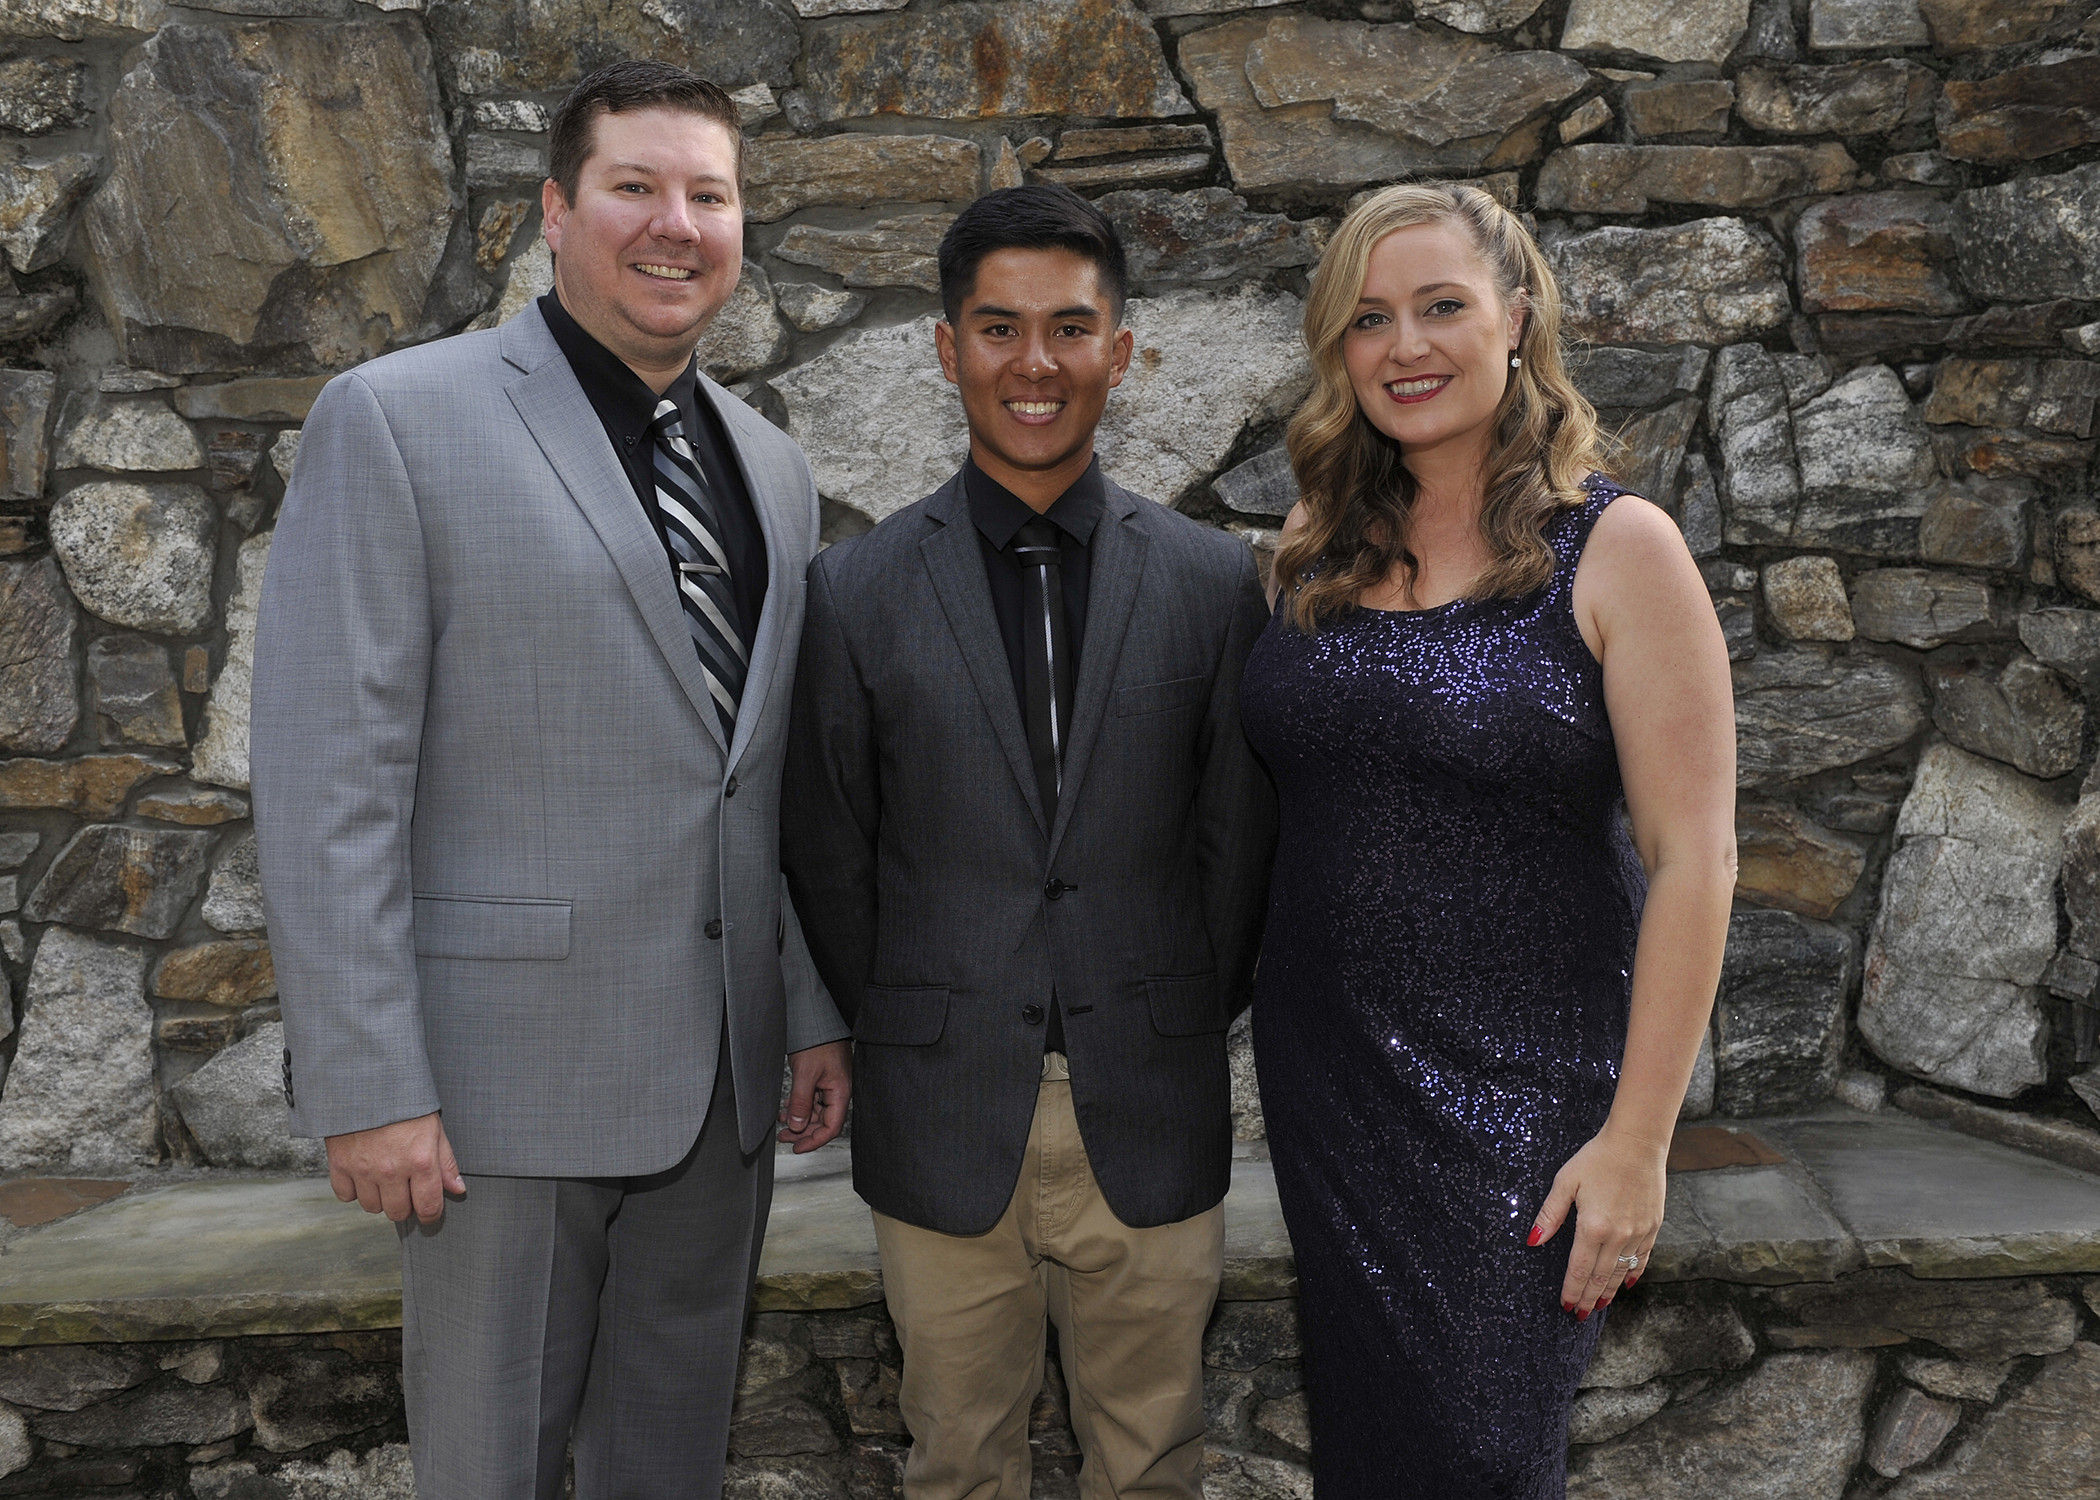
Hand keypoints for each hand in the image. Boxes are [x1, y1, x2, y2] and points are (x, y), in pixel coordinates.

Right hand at [325, 1112, 464, 1225]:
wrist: (367, 1081)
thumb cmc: (403, 1103)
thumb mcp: (434, 1128)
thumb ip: (445, 1162)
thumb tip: (457, 1189)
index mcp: (420, 1161)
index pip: (428, 1206)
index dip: (431, 1214)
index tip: (429, 1213)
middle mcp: (392, 1170)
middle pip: (398, 1212)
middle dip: (405, 1204)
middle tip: (406, 1188)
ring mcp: (363, 1170)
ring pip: (372, 1207)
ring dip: (379, 1197)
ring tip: (384, 1177)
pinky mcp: (340, 1165)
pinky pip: (346, 1196)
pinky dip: (353, 1190)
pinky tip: (362, 1174)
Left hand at [778, 1040, 850, 1152]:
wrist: (816, 1020)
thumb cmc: (819, 1041)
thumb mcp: (806, 1073)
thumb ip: (801, 1102)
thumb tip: (796, 1126)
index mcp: (840, 1092)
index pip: (831, 1127)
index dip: (814, 1141)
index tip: (797, 1147)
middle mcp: (837, 1092)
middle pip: (823, 1123)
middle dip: (803, 1132)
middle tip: (785, 1138)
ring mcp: (830, 1086)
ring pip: (815, 1113)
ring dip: (799, 1121)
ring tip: (781, 1125)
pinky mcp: (821, 1080)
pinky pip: (812, 1101)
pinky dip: (799, 1108)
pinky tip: (786, 1110)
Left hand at [1528, 1124, 1666, 1317]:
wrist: (1637, 1143)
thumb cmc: (1597, 1158)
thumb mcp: (1566, 1182)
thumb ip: (1550, 1215)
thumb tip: (1533, 1241)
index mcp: (1592, 1226)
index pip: (1579, 1269)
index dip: (1572, 1289)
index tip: (1565, 1305)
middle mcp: (1617, 1235)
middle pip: (1601, 1276)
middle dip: (1588, 1298)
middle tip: (1579, 1315)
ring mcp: (1638, 1232)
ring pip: (1622, 1271)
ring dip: (1610, 1291)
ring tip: (1599, 1306)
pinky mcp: (1652, 1226)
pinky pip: (1642, 1258)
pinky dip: (1633, 1274)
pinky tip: (1627, 1284)